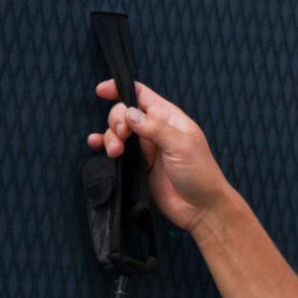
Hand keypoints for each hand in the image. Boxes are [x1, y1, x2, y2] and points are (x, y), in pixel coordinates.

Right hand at [87, 79, 234, 234]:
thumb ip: (154, 128)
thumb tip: (128, 112)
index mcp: (169, 118)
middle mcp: (155, 131)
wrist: (201, 209)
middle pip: (124, 114)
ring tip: (115, 152)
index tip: (101, 90)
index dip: (121, 88)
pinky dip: (103, 147)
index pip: (141, 95)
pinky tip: (96, 146)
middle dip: (116, 120)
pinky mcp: (138, 167)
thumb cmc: (200, 174)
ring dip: (110, 137)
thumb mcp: (181, 145)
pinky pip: (116, 153)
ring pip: (118, 133)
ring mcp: (145, 149)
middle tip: (121, 136)